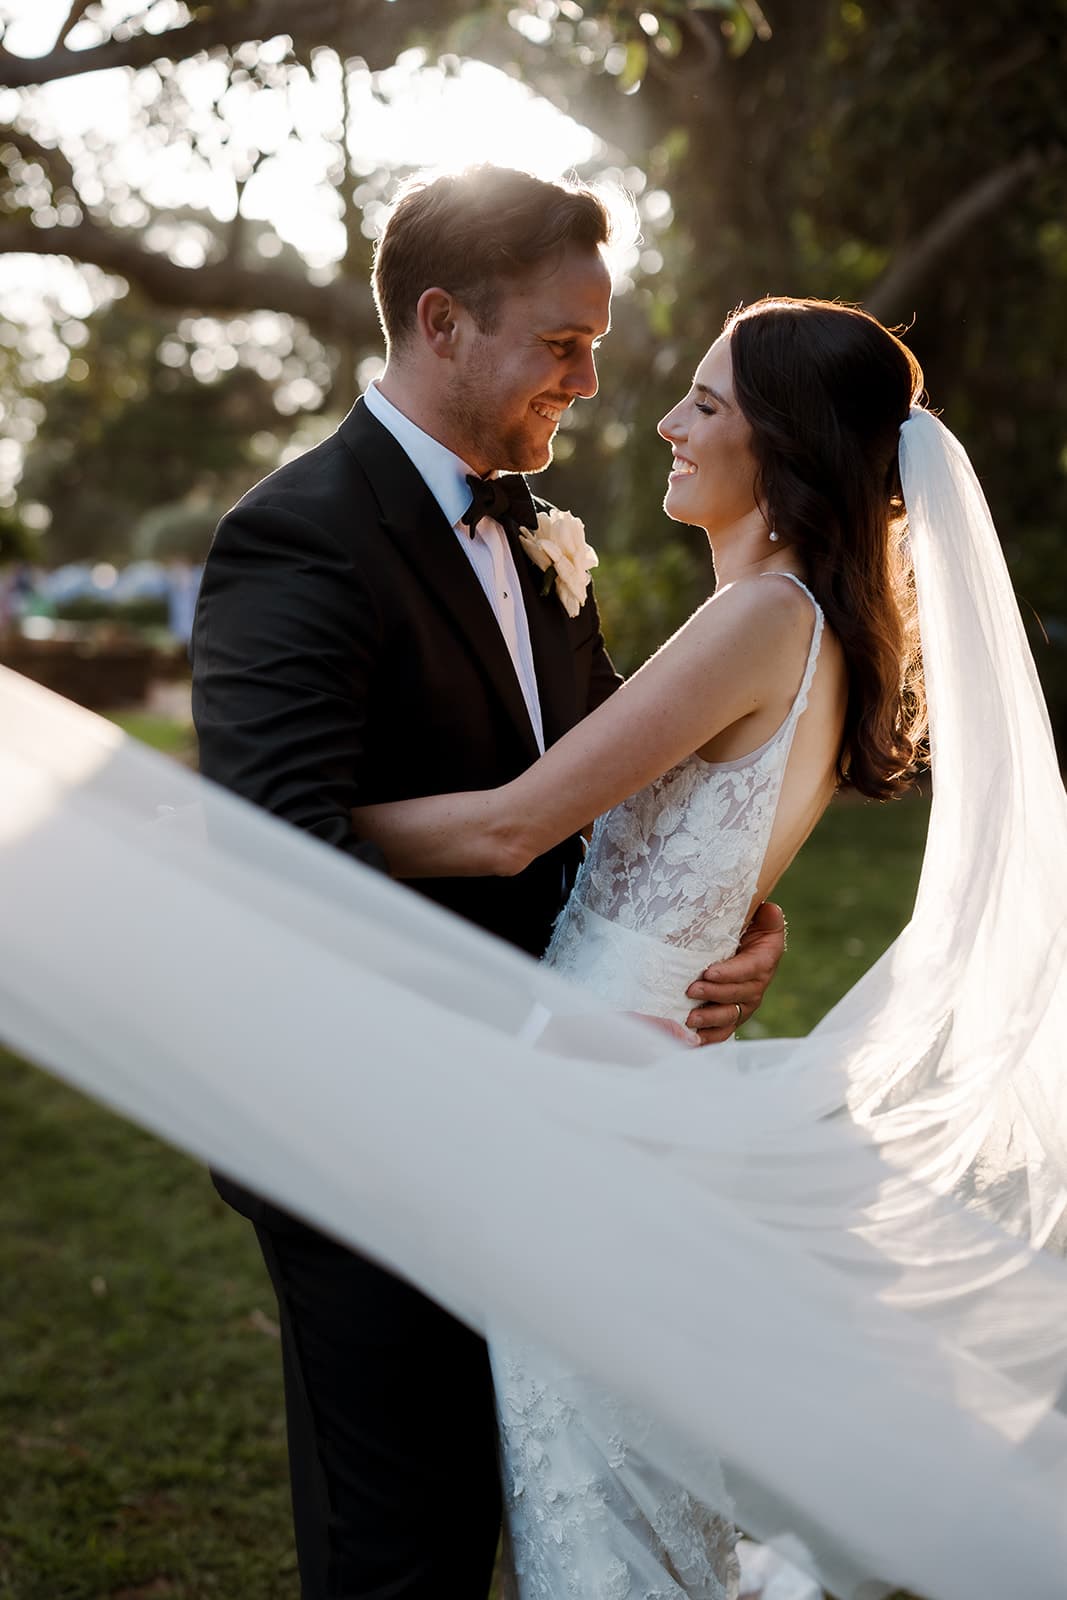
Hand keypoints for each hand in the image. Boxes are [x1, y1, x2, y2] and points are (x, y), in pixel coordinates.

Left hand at [684, 901, 786, 1045]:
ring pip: (731, 1016)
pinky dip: (709, 1037)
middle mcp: (756, 985)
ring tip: (689, 1018)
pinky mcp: (733, 1015)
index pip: (749, 970)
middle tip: (691, 990)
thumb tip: (769, 910)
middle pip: (737, 995)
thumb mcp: (761, 919)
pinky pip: (724, 1031)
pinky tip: (692, 1039)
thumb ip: (766, 916)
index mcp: (764, 960)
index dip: (730, 973)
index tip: (708, 972)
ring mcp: (745, 1003)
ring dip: (710, 1018)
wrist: (742, 944)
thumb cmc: (747, 928)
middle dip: (714, 994)